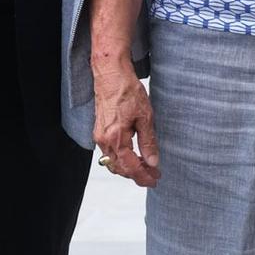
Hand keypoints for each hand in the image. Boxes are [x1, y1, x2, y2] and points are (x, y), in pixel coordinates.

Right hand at [90, 62, 159, 187]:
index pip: (130, 167)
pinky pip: (109, 152)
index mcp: (115, 138)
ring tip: (145, 166)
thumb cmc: (126, 90)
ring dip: (128, 167)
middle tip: (153, 174)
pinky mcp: (99, 130)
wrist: (110, 74)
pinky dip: (121, 158)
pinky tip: (133, 154)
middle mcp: (104, 140)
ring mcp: (99, 135)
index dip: (143, 176)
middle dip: (137, 174)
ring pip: (113, 162)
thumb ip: (148, 142)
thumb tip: (152, 161)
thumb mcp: (145, 117)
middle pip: (119, 168)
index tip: (154, 179)